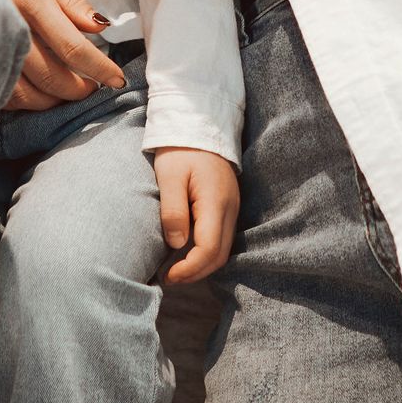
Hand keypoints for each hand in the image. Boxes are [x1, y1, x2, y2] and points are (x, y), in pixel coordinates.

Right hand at [0, 0, 125, 107]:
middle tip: (90, 88)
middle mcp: (4, 23)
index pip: (72, 46)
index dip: (99, 69)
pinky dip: (18, 99)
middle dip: (77, 89)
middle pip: (51, 77)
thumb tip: (99, 27)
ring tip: (61, 92)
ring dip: (49, 100)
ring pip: (24, 94)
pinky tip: (29, 91)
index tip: (117, 81)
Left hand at [154, 148, 239, 283]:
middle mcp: (230, 208)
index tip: (169, 276)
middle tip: (169, 278)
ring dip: (202, 265)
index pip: (209, 249)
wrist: (200, 124)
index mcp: (216, 202)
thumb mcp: (170, 176)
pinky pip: (222, 238)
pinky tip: (187, 252)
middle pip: (220, 255)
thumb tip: (177, 244)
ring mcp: (232, 207)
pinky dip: (207, 252)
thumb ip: (173, 210)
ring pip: (223, 249)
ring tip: (176, 270)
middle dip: (196, 273)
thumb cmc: (181, 149)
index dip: (190, 269)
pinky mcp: (228, 206)